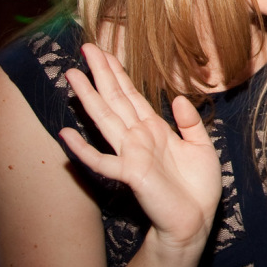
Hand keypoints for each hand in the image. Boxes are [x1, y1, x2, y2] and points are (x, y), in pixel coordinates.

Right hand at [62, 45, 221, 252]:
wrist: (197, 218)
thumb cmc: (198, 186)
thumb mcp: (201, 146)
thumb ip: (190, 122)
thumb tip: (178, 99)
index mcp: (155, 129)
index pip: (132, 95)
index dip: (118, 74)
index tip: (105, 52)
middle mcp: (139, 137)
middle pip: (115, 100)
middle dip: (102, 74)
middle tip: (87, 48)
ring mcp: (131, 154)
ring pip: (106, 120)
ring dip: (89, 97)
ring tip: (72, 75)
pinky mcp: (130, 174)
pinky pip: (101, 161)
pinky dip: (83, 149)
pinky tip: (65, 134)